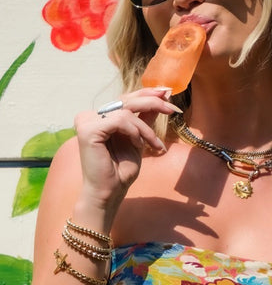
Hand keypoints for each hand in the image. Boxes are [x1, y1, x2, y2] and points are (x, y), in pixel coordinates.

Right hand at [74, 87, 178, 215]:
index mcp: (102, 118)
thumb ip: (145, 118)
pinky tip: (138, 145)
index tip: (166, 93)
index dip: (146, 93)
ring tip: (154, 145)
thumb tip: (161, 97)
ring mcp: (87, 121)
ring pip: (126, 112)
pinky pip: (120, 121)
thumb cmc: (122, 170)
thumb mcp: (140, 139)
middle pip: (126, 100)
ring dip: (146, 129)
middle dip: (153, 102)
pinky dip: (134, 132)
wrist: (110, 192)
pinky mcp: (88, 130)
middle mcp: (91, 116)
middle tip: (171, 108)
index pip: (125, 98)